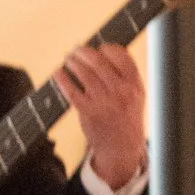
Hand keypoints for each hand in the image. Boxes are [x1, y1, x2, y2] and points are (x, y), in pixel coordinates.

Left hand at [57, 45, 145, 189]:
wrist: (122, 146)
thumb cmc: (127, 118)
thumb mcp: (137, 95)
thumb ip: (127, 75)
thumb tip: (108, 53)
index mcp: (134, 84)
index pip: (120, 56)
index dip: (106, 48)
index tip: (99, 47)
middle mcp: (119, 91)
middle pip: (98, 61)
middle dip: (83, 52)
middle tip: (76, 50)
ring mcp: (103, 100)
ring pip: (84, 73)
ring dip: (72, 62)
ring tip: (68, 59)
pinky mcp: (87, 111)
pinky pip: (71, 90)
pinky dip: (62, 79)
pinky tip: (58, 73)